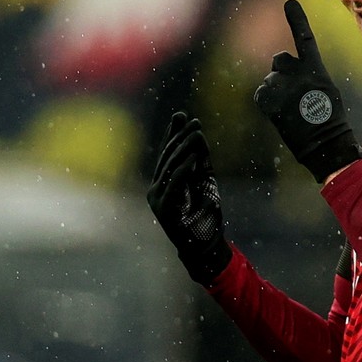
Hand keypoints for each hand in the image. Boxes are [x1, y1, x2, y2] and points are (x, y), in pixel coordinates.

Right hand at [147, 112, 231, 284]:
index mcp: (163, 182)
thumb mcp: (204, 180)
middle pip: (168, 157)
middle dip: (180, 138)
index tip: (182, 116)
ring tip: (196, 133)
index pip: (167, 153)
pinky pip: (174, 184)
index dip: (173, 134)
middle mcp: (156, 189)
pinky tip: (193, 157)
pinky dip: (184, 169)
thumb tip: (196, 134)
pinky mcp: (164, 209)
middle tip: (194, 122)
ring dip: (184, 149)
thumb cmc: (205, 214)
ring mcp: (157, 200)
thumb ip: (200, 160)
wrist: (205, 246)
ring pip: (170, 168)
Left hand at [254, 0, 361, 182]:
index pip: (305, 38)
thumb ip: (309, 76)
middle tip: (293, 92)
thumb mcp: (327, 91)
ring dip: (276, 91)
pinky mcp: (270, 102)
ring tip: (291, 109)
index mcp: (316, 69)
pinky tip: (281, 113)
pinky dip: (268, 102)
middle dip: (282, 72)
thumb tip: (293, 71)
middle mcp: (298, 74)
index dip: (297, 19)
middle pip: (279, 60)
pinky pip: (262, 94)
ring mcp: (282, 88)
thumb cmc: (330, 120)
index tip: (290, 3)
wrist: (325, 144)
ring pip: (270, 80)